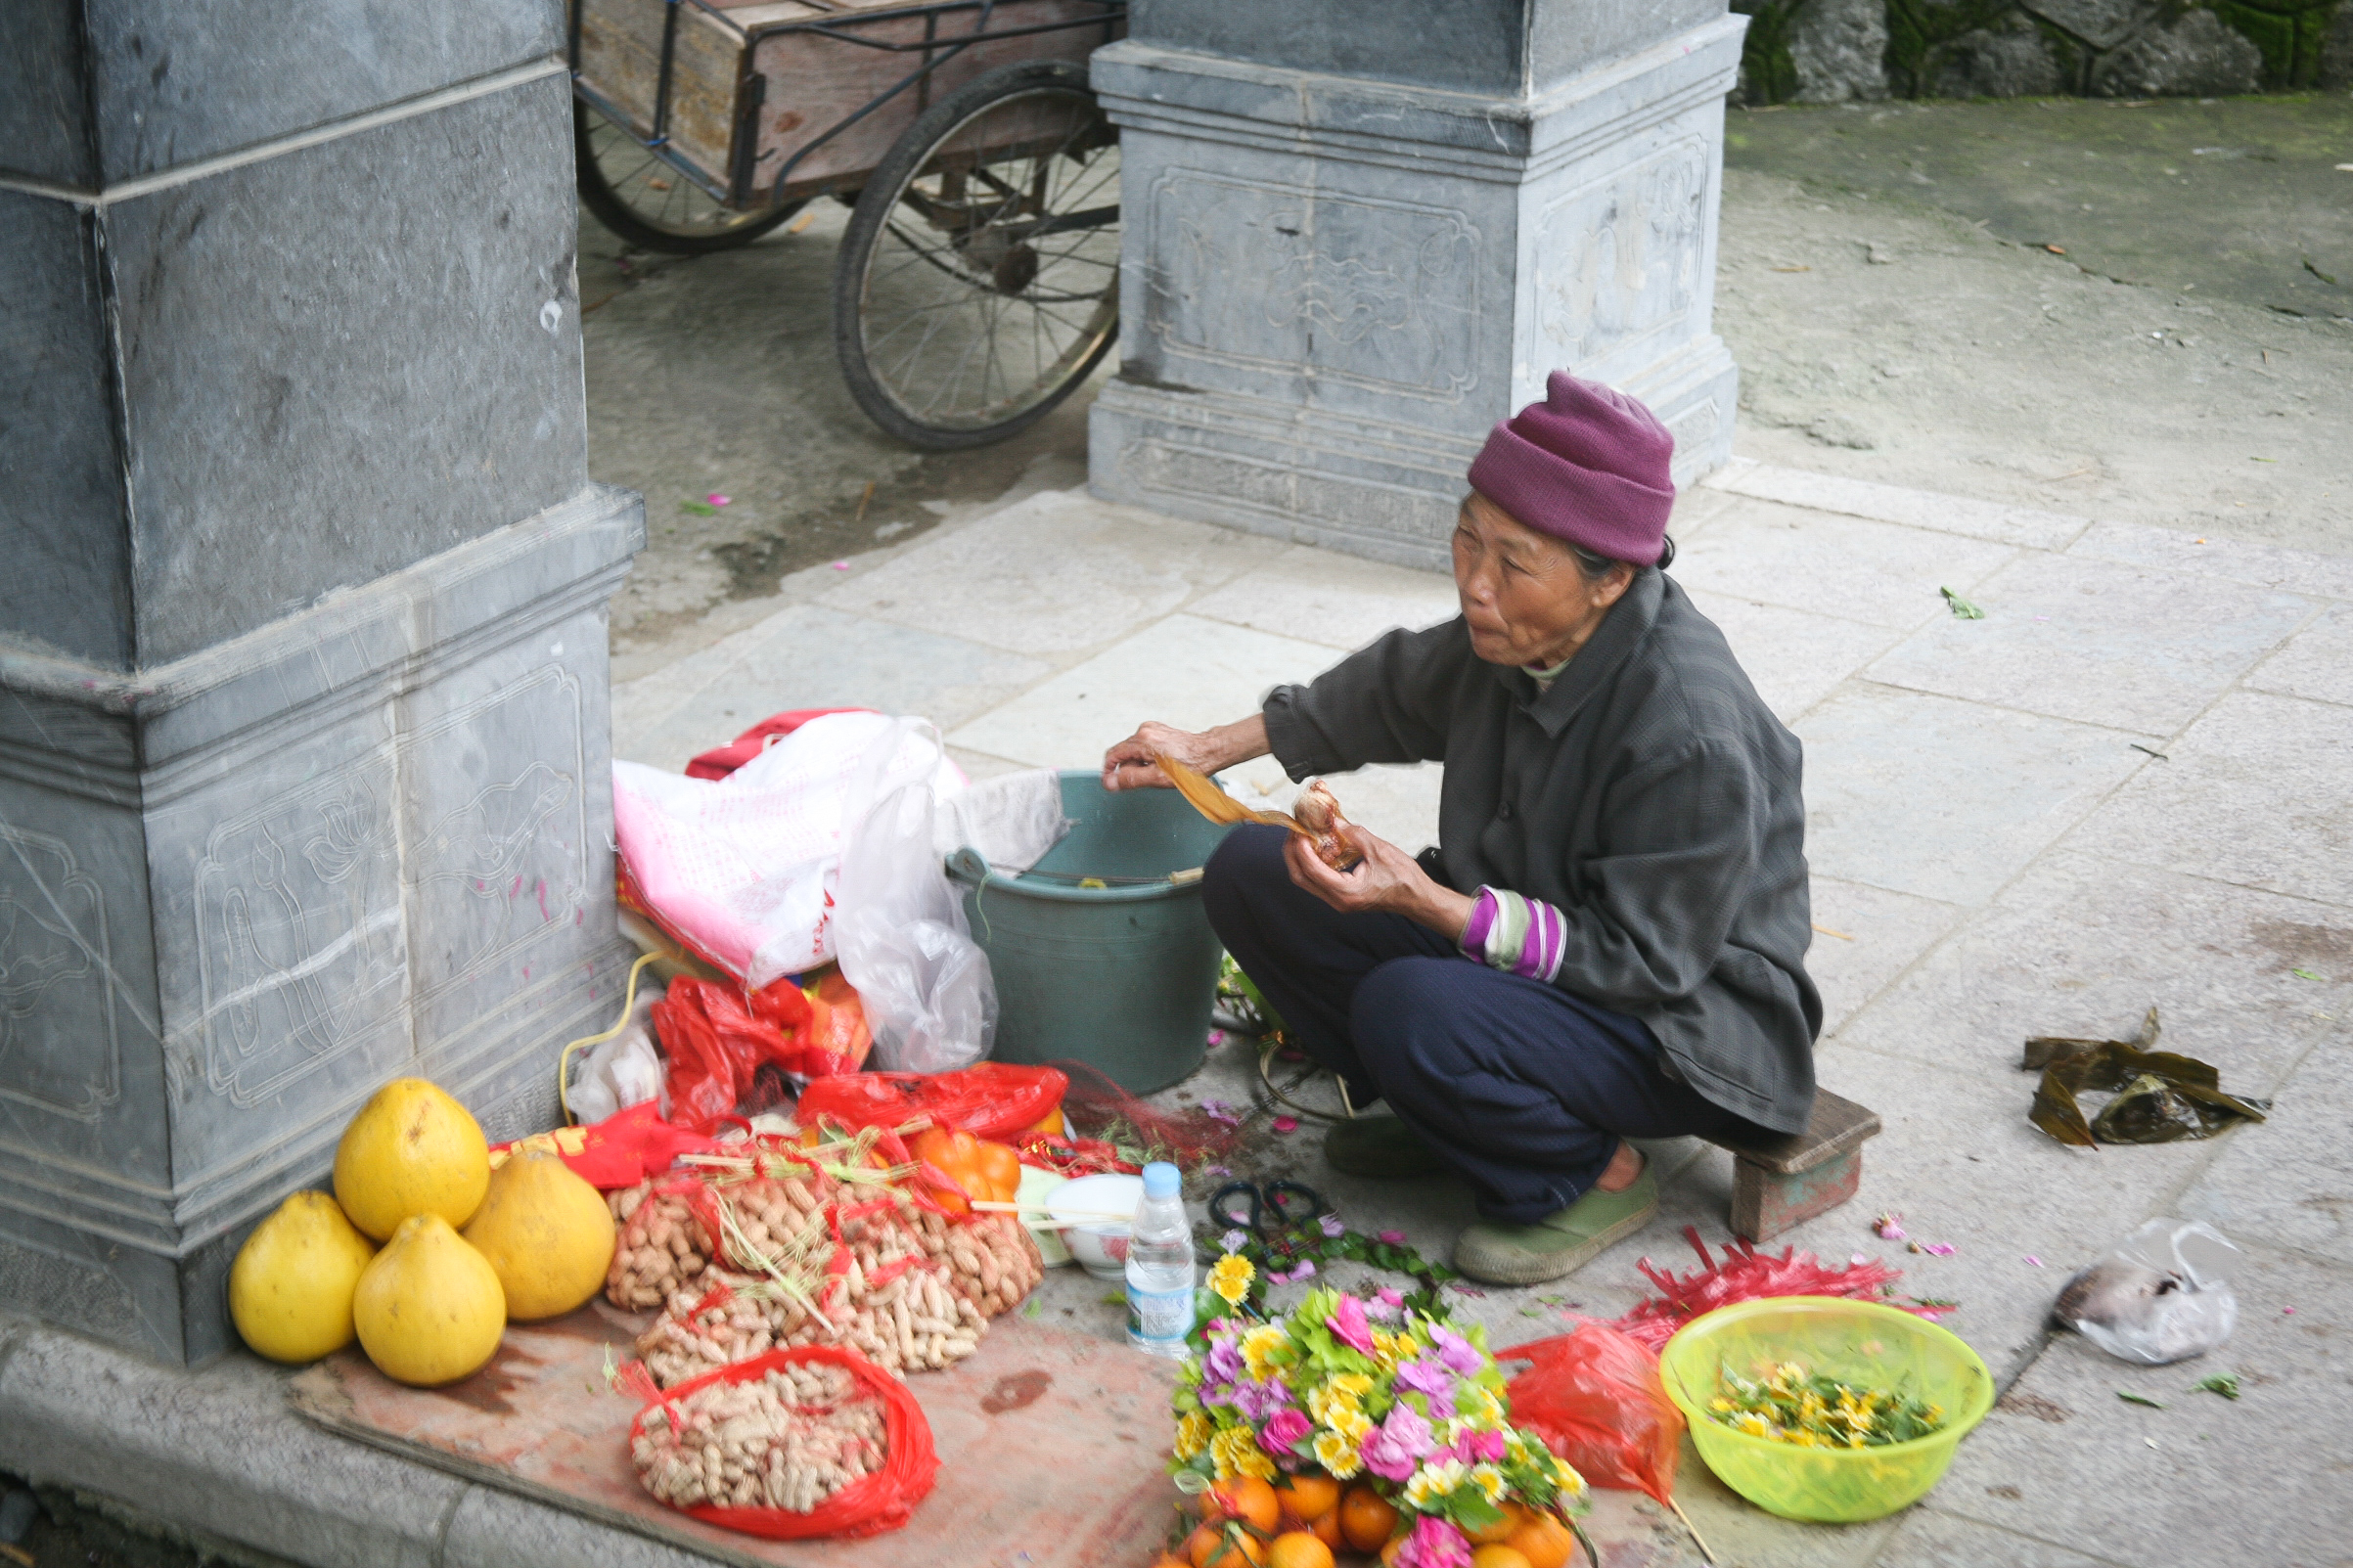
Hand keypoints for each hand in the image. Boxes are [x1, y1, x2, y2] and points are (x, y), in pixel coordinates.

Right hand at [1101, 715, 1268, 791]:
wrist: (1209, 752)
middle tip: (1147, 780)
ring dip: (1141, 765)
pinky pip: (1144, 748)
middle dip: (1131, 769)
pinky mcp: (1158, 732)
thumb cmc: (1189, 765)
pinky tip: (1162, 764)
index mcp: (1141, 740)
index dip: (1108, 771)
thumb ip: (1130, 779)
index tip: (1110, 783)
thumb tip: (1109, 782)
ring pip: (1134, 752)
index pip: (1113, 755)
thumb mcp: (1157, 778)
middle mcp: (1144, 730)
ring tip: (1159, 772)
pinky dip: (1148, 759)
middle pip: (1124, 754)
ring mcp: (1152, 729)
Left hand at [1283, 824, 1473, 941]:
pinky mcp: (1341, 896)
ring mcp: (1338, 901)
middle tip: (1296, 830)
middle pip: (1300, 877)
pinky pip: (1318, 880)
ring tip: (1303, 835)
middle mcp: (1338, 900)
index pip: (1312, 869)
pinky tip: (1317, 846)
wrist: (1417, 898)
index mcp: (1346, 892)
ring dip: (1300, 857)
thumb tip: (1332, 820)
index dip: (1301, 847)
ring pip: (1306, 880)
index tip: (1300, 828)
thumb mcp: (1379, 849)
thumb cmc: (1404, 879)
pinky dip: (1312, 862)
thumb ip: (1353, 833)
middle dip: (1293, 852)